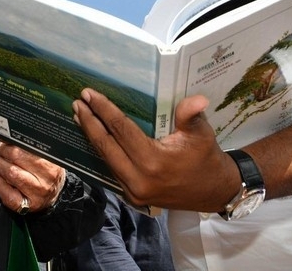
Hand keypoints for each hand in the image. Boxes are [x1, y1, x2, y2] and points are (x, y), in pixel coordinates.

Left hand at [0, 141, 65, 213]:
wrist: (53, 195)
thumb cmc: (47, 172)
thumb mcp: (45, 156)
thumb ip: (31, 146)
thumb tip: (8, 135)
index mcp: (52, 162)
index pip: (29, 146)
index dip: (13, 141)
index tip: (5, 138)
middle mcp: (47, 178)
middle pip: (17, 157)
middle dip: (4, 151)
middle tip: (0, 149)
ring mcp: (37, 193)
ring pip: (11, 173)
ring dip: (0, 165)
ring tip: (0, 163)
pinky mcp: (27, 206)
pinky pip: (7, 194)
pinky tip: (1, 179)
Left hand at [72, 88, 237, 211]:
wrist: (214, 192)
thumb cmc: (207, 159)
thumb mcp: (202, 133)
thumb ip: (191, 114)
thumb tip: (196, 99)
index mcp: (153, 162)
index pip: (121, 129)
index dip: (104, 110)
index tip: (89, 94)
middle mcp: (138, 180)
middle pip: (106, 146)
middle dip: (89, 122)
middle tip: (77, 102)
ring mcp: (133, 192)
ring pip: (105, 159)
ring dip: (92, 136)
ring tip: (80, 116)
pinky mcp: (133, 197)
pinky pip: (112, 170)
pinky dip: (102, 152)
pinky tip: (94, 137)